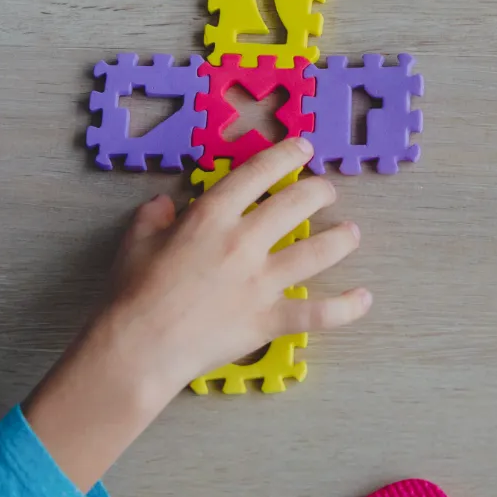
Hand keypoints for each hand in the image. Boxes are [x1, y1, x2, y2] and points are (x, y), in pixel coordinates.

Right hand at [21, 138, 368, 488]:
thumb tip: (165, 205)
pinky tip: (364, 298)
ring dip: (339, 239)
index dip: (284, 156)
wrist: (139, 347)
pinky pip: (317, 313)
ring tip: (351, 232)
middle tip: (328, 190)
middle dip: (319, 190)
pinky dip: (345, 308)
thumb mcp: (136, 241)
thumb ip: (154, 216)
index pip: (256, 174)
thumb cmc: (133, 294)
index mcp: (211, 217)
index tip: (303, 149)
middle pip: (295, 204)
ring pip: (315, 252)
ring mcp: (261, 282)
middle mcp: (243, 242)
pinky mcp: (269, 319)